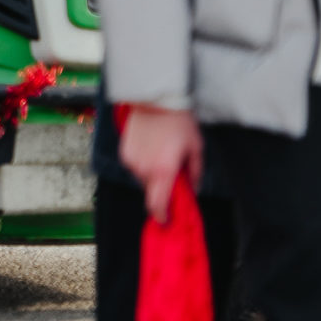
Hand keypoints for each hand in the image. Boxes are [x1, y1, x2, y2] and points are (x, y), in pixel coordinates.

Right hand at [119, 105, 201, 220]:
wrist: (155, 99)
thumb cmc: (179, 123)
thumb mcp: (196, 148)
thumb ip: (195, 173)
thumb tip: (193, 190)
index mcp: (163, 171)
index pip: (158, 204)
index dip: (161, 215)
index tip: (165, 220)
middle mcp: (143, 169)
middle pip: (151, 191)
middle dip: (161, 189)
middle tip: (172, 175)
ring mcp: (131, 160)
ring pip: (142, 178)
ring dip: (152, 175)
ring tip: (162, 156)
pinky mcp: (124, 151)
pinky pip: (134, 166)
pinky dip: (143, 164)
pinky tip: (151, 149)